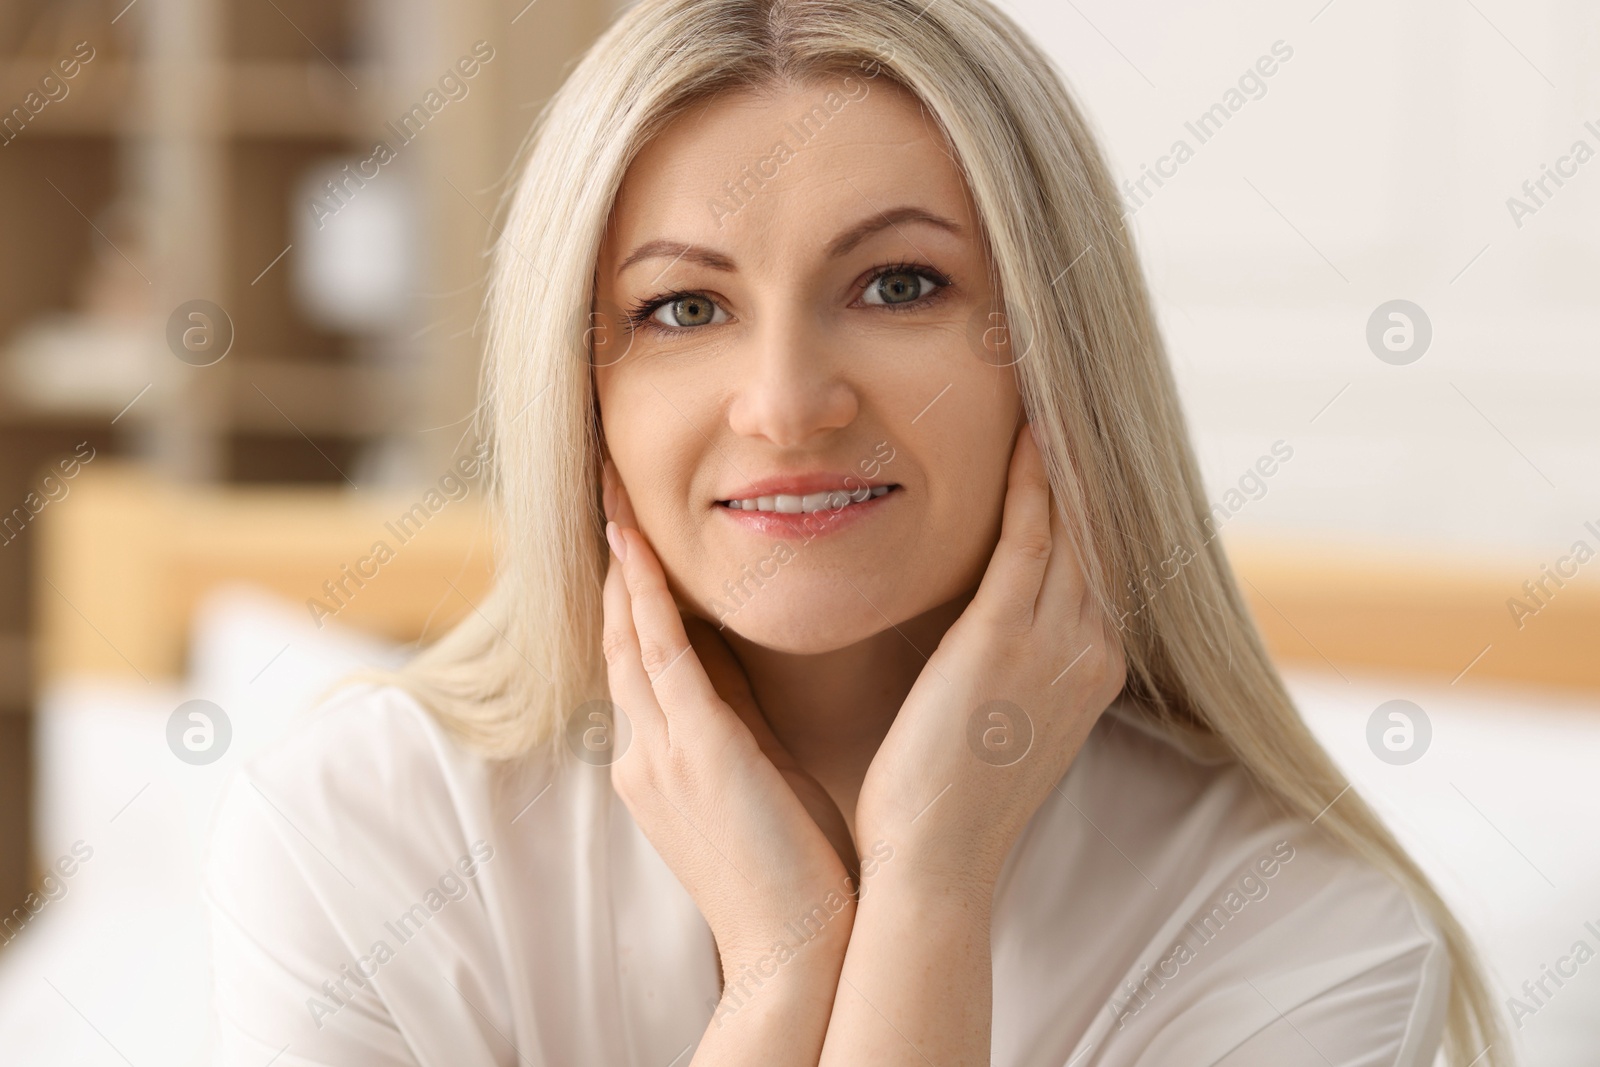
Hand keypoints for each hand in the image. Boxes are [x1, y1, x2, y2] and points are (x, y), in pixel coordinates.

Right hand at [600, 462, 856, 979]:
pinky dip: (645, 599)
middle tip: (603, 496)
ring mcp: (662, 752)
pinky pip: (663, 657)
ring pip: (629, 637)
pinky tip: (636, 550)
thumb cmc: (791, 871)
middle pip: (616, 640)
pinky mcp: (697, 750)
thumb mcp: (754, 785)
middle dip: (610, 567)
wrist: (795, 947)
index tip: (627, 540)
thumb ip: (736, 727)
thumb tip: (742, 671)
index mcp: (659, 763)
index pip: (638, 664)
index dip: (627, 600)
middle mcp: (645, 753)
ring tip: (609, 497)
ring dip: (618, 564)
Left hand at [852, 424, 1126, 893]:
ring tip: (1057, 388)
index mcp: (1091, 669)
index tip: (1081, 439)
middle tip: (1078, 389)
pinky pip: (1029, 537)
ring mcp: (1055, 644)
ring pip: (1076, 522)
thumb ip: (1010, 665)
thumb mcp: (1003, 721)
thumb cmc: (947, 798)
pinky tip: (1028, 431)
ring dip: (1068, 453)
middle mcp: (1091, 649)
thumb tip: (990, 626)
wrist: (934, 863)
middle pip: (1103, 529)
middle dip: (1093, 461)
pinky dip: (1033, 480)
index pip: (1103, 560)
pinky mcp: (1004, 638)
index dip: (1096, 496)